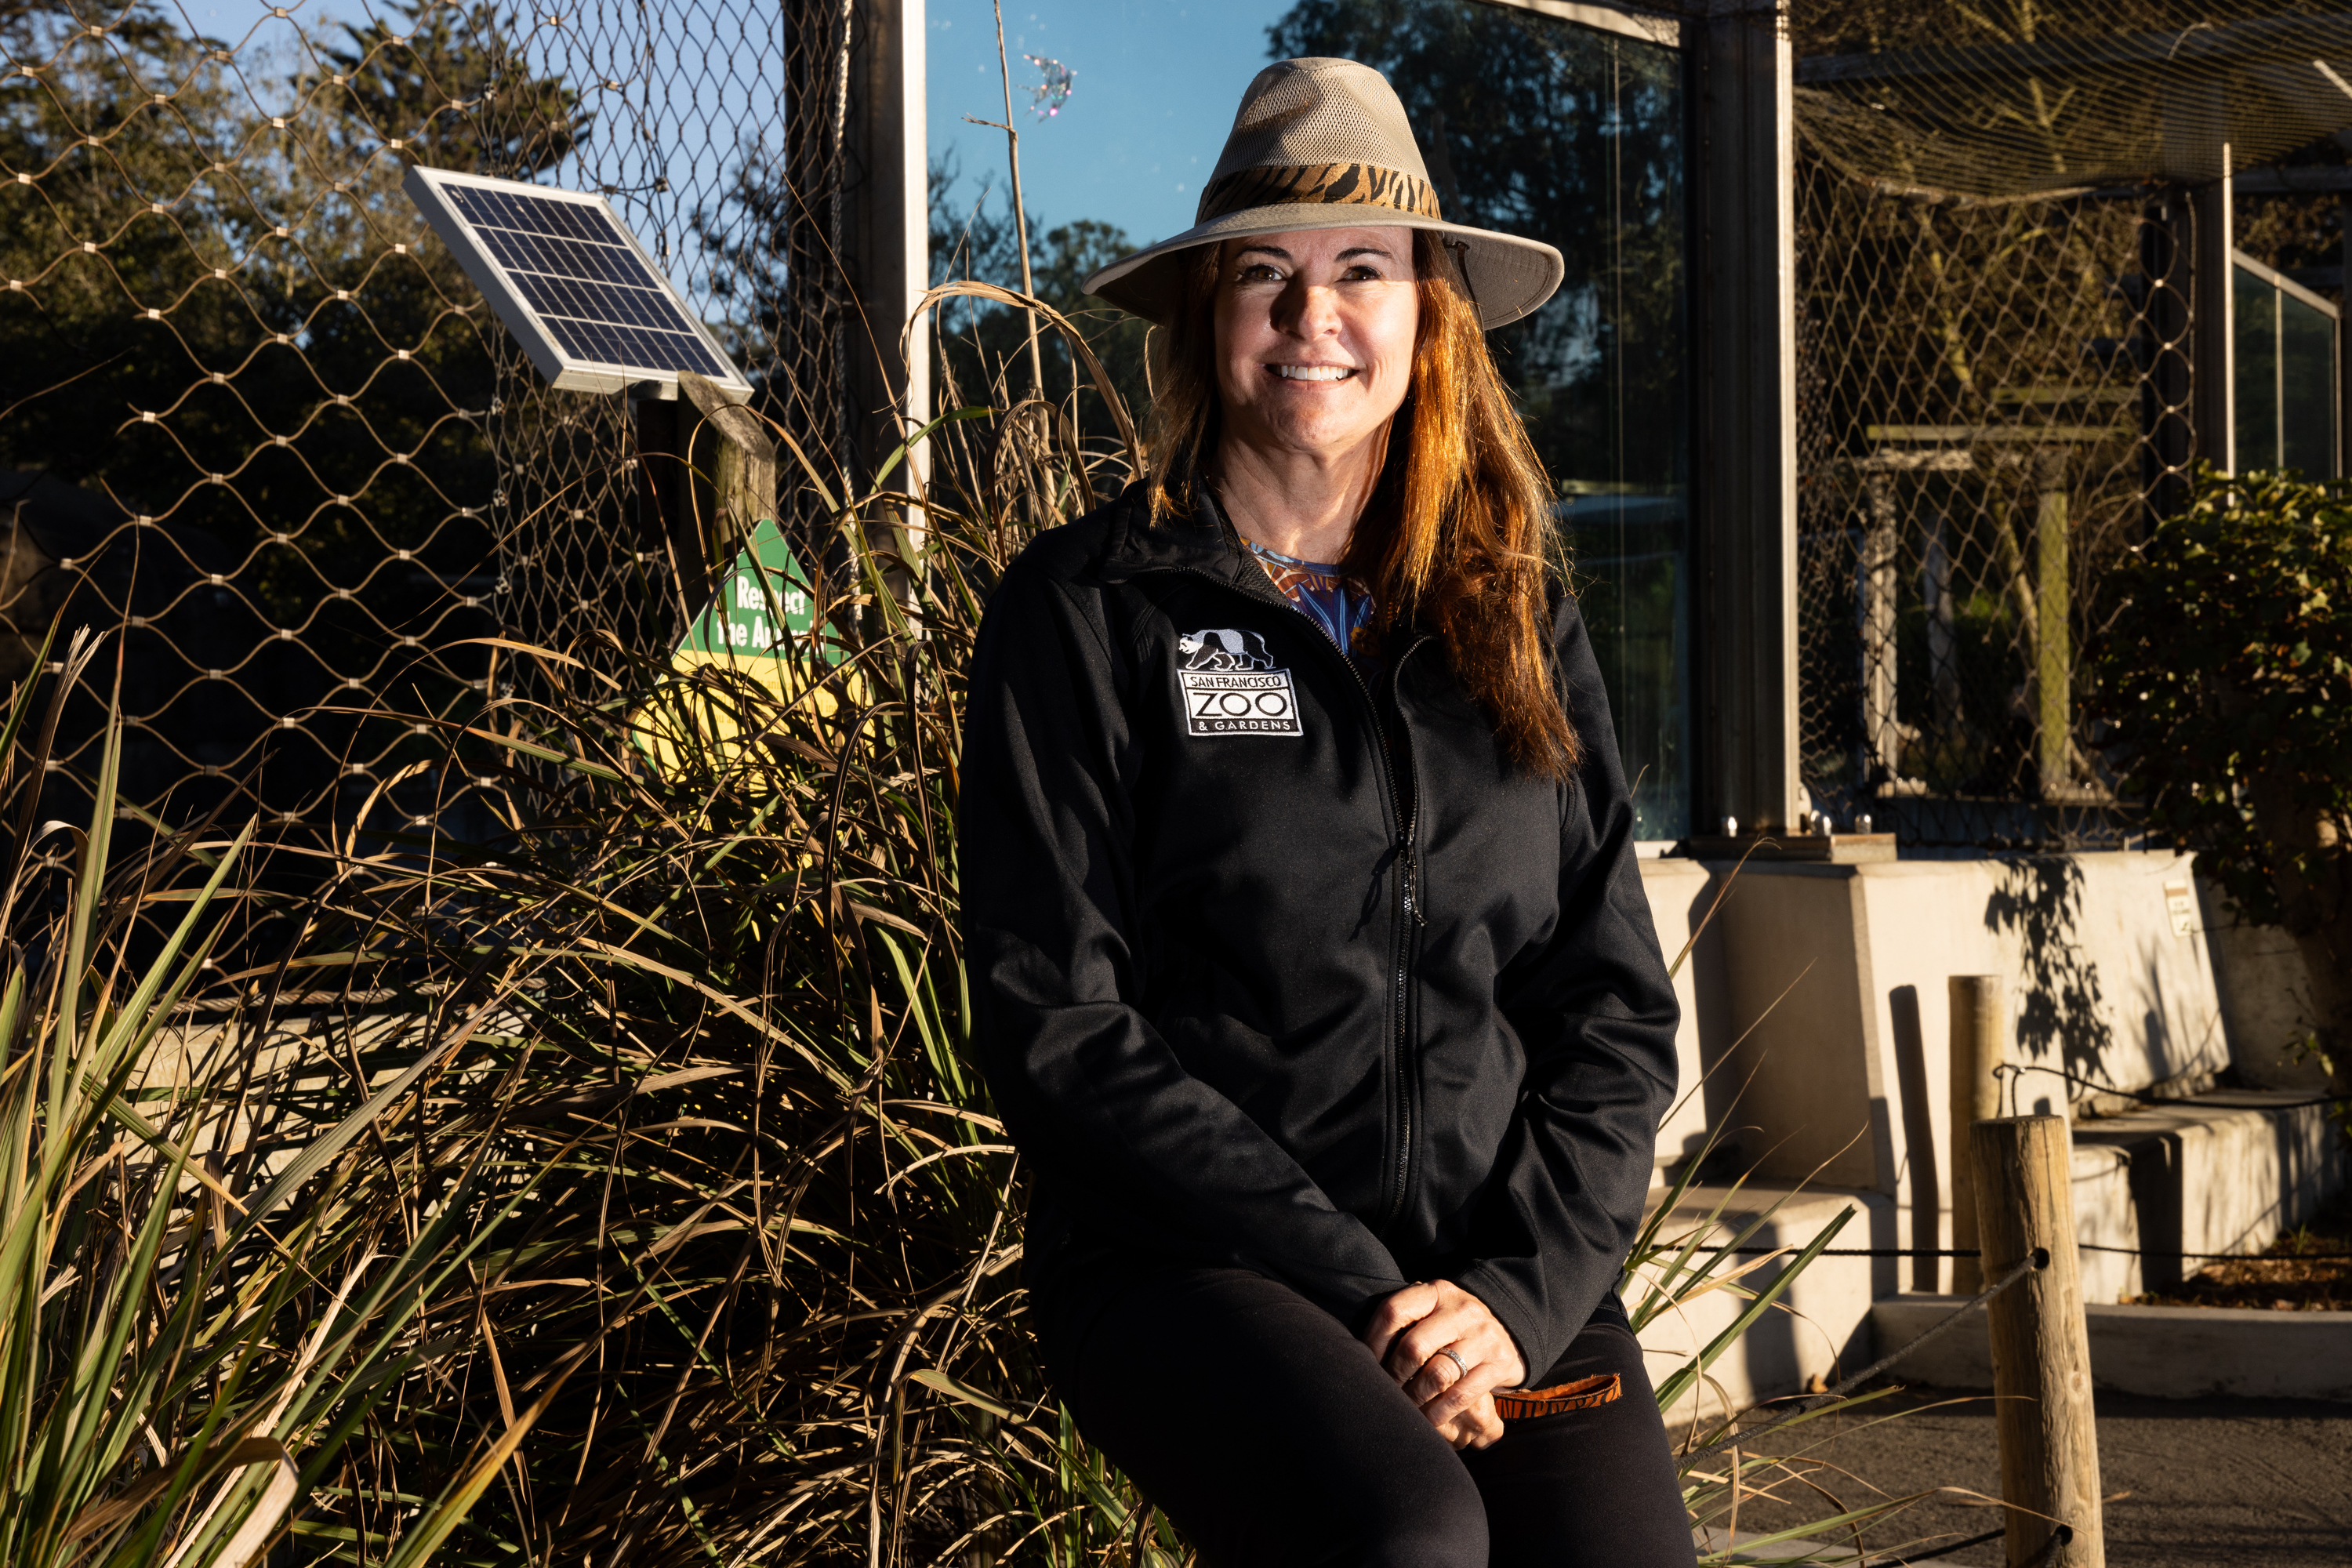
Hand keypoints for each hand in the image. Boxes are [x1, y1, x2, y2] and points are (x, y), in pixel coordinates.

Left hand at [1361, 1279, 1527, 1450]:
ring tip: (1404, 1409)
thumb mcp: (1430, 1311)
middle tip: (1385, 1393)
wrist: (1506, 1333)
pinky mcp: (1499, 1363)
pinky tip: (1427, 1421)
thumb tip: (1358, 1353)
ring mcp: (1484, 1336)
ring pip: (1437, 1374)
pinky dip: (1439, 1413)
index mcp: (1436, 1292)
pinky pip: (1461, 1396)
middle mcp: (1462, 1309)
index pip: (1394, 1311)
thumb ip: (1402, 1322)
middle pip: (1414, 1347)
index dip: (1373, 1341)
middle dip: (1393, 1376)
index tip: (1365, 1364)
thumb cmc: (1451, 1326)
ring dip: (1414, 1398)